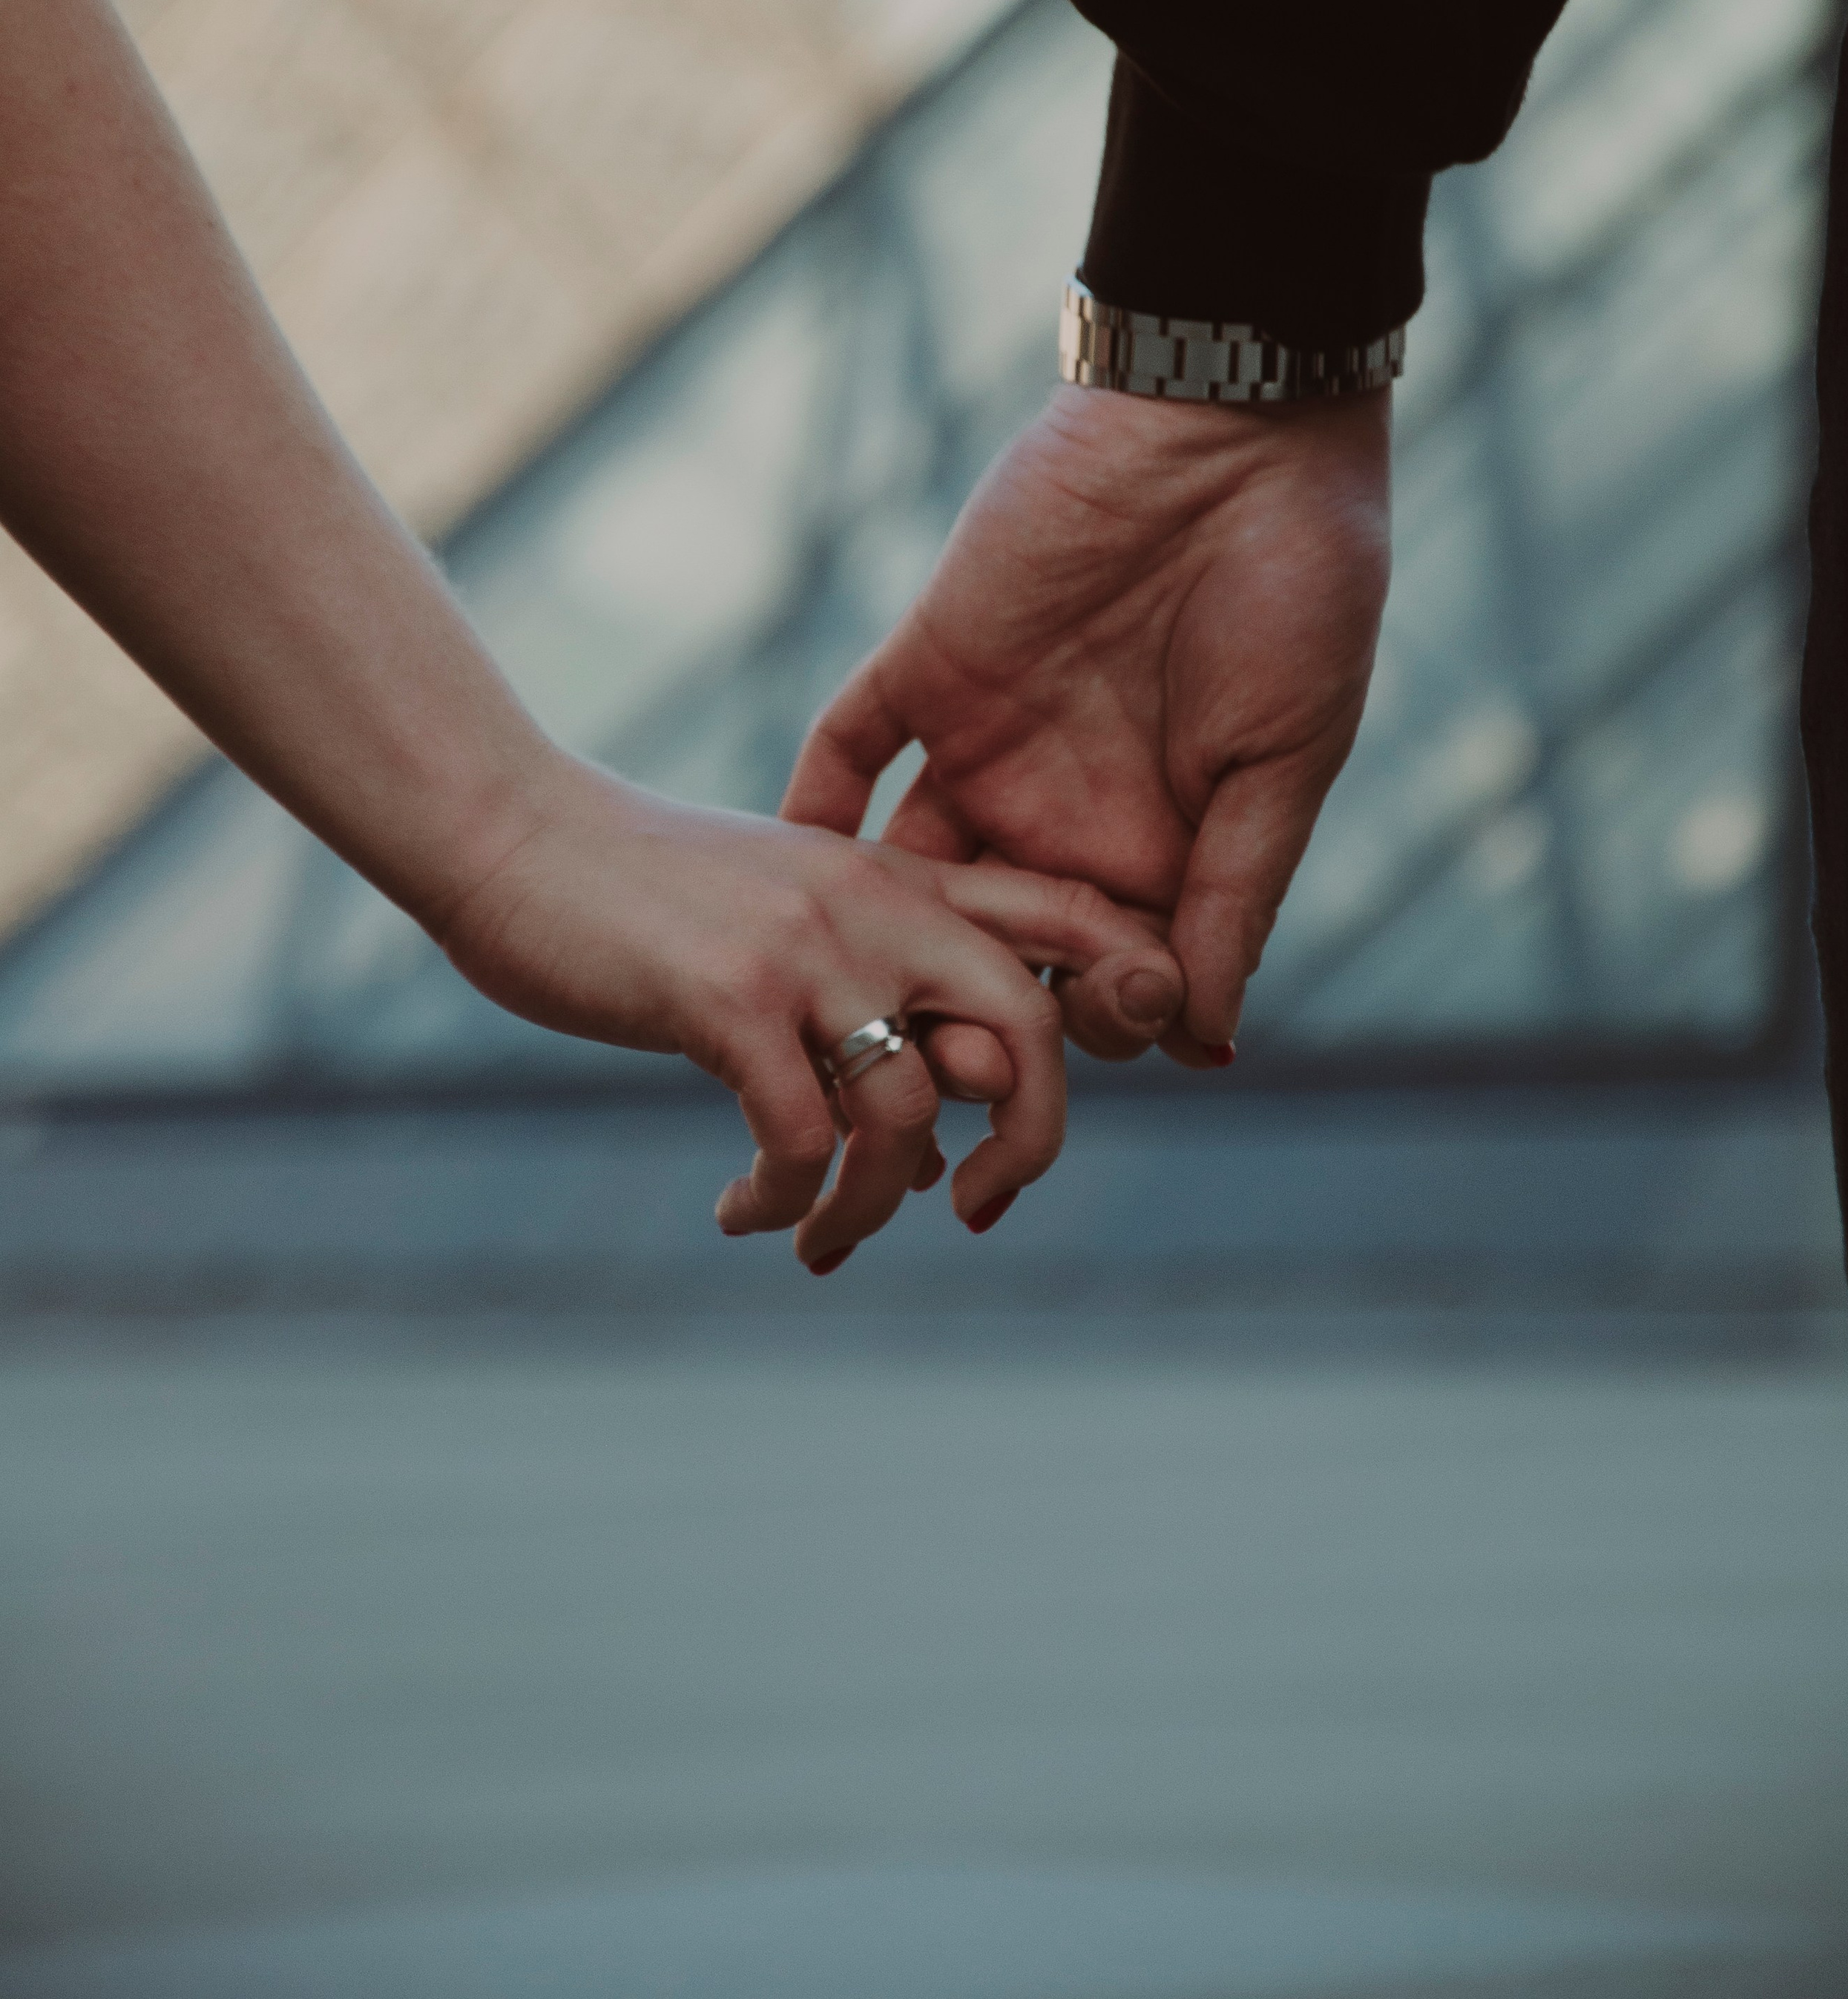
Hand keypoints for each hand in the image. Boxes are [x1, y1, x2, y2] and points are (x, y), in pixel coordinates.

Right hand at [428, 750, 1180, 1272]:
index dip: (1111, 1005)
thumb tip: (929, 1160)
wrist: (512, 832)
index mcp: (898, 875)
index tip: (1057, 1107)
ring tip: (820, 1239)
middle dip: (1031, 1140)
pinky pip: (799, 1140)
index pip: (1059, 921)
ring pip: (909, 1114)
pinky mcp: (730, 996)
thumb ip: (864, 1014)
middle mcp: (875, 903)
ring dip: (871, 1207)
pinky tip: (738, 1212)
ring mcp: (806, 948)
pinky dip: (781, 1202)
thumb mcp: (782, 928)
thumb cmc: (641, 897)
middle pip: (1027, 1029)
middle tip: (978, 1212)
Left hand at [783, 383, 1390, 1058]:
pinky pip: (847, 749)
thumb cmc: (1302, 585)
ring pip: (911, 877)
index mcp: (1165, 841)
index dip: (1109, 1022)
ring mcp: (988, 742)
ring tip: (856, 1008)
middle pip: (997, 951)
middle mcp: (1066, 810)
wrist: (1235, 425)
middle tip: (963, 1062)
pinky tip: (788, 880)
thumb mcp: (1287, 756)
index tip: (1125, 1026)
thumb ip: (1237, 893)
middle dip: (977, 1019)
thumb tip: (1202, 1038)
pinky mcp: (927, 666)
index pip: (1111, 978)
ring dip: (881, 944)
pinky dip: (809, 810)